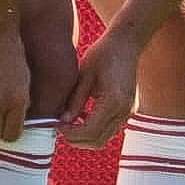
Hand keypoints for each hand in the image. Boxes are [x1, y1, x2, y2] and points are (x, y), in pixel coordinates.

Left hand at [61, 31, 141, 149]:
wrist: (128, 43)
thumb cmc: (104, 54)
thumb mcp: (85, 75)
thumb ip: (75, 101)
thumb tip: (63, 121)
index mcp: (113, 101)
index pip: (89, 131)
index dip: (69, 133)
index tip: (56, 125)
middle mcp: (124, 110)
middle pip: (98, 140)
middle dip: (76, 139)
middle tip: (60, 127)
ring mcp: (129, 111)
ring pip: (104, 138)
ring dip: (86, 135)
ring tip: (70, 122)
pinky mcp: (128, 109)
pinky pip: (110, 129)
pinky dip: (95, 129)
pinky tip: (83, 116)